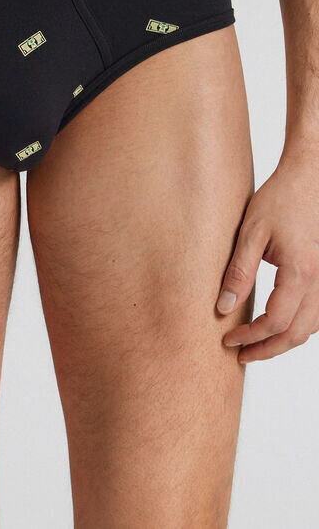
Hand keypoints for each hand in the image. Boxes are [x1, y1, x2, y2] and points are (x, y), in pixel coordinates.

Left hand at [216, 149, 318, 361]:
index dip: (251, 336)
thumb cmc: (279, 200)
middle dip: (267, 349)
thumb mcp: (250, 233)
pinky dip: (297, 328)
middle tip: (240, 354)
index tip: (228, 338)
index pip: (275, 322)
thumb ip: (239, 272)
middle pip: (297, 334)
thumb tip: (224, 307)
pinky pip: (316, 315)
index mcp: (299, 272)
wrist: (306, 180)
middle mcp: (318, 281)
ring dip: (283, 342)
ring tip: (255, 344)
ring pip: (310, 329)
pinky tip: (276, 326)